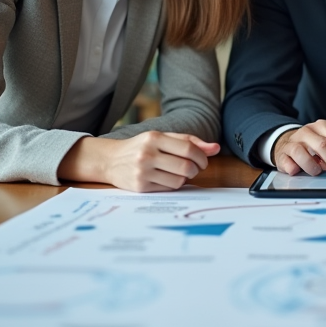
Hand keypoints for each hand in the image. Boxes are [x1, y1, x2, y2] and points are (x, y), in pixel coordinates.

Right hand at [59, 132, 218, 191]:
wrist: (110, 160)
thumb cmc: (141, 147)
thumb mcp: (162, 138)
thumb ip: (189, 141)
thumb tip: (215, 148)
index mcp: (154, 138)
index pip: (189, 149)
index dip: (202, 157)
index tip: (204, 161)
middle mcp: (147, 154)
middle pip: (186, 167)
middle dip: (196, 169)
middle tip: (193, 168)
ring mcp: (143, 172)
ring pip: (179, 180)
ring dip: (184, 178)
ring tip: (177, 172)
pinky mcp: (140, 187)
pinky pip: (168, 189)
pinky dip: (173, 185)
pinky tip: (165, 178)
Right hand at [274, 120, 325, 178]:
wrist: (286, 144)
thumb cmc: (312, 146)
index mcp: (322, 126)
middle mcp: (307, 131)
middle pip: (324, 145)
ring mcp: (293, 142)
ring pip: (302, 153)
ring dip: (313, 167)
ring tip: (317, 172)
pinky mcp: (282, 154)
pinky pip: (287, 163)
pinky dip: (294, 169)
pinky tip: (298, 171)